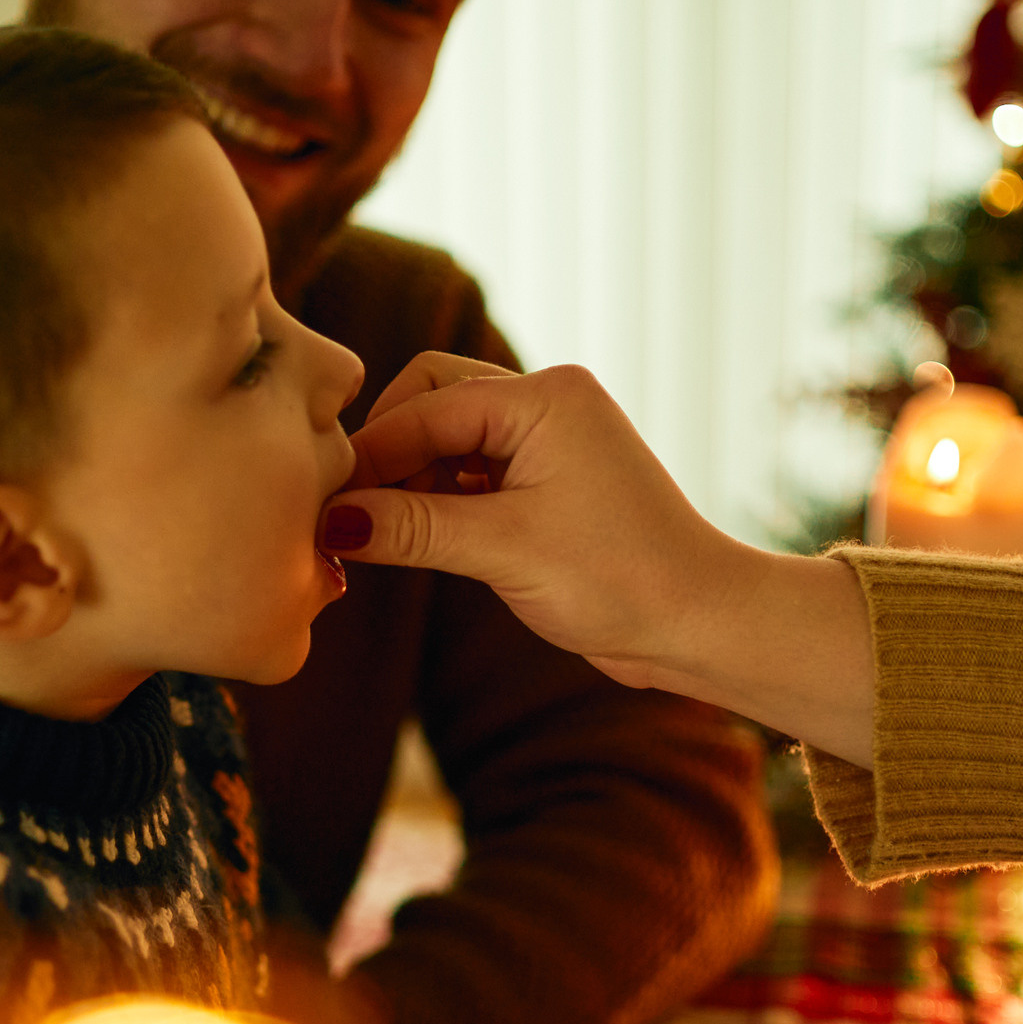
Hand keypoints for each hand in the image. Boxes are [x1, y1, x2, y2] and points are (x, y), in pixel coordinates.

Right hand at [320, 354, 877, 762]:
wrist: (701, 624)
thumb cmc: (621, 580)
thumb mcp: (503, 551)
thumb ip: (411, 528)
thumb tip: (331, 521)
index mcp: (544, 398)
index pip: (425, 404)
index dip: (369, 455)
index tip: (321, 505)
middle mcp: (548, 403)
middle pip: (431, 400)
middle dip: (388, 454)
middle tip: (351, 514)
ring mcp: (551, 441)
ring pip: (449, 439)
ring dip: (411, 483)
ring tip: (379, 539)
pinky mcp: (550, 483)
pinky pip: (473, 473)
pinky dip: (440, 502)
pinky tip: (417, 543)